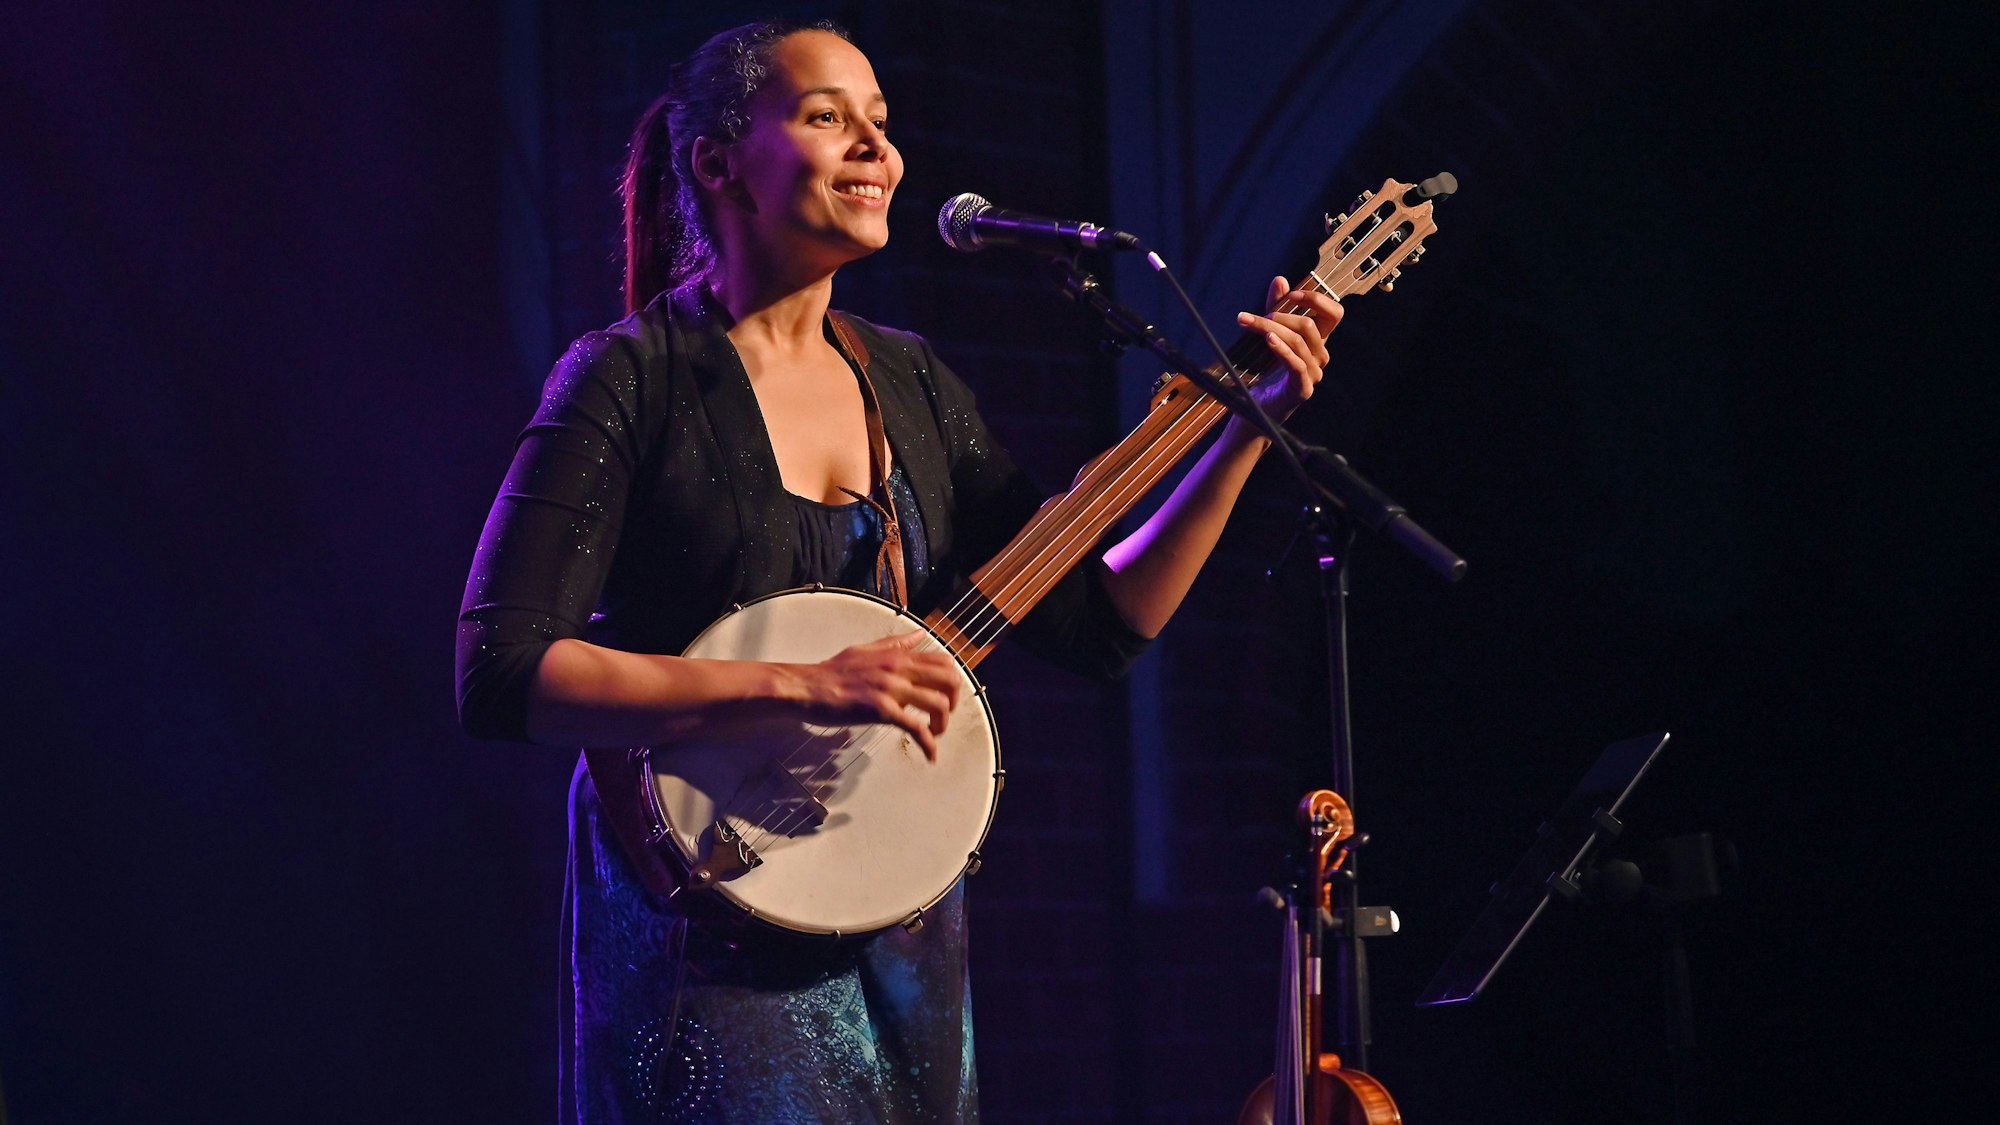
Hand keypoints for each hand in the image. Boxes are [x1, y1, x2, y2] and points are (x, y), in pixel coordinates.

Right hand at [784, 632, 964, 759]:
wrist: (806, 687)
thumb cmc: (831, 672)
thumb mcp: (866, 650)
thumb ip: (895, 644)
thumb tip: (918, 636)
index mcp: (896, 656)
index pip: (943, 660)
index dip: (952, 680)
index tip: (946, 695)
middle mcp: (898, 669)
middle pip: (949, 680)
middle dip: (954, 702)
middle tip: (943, 716)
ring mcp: (890, 689)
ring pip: (938, 704)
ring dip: (942, 724)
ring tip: (933, 734)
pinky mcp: (881, 710)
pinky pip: (916, 727)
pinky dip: (928, 744)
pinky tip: (929, 754)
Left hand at [1233, 275, 1343, 425]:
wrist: (1255, 408)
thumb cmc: (1265, 372)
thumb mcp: (1270, 333)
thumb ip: (1275, 307)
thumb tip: (1280, 279)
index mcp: (1317, 341)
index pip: (1334, 314)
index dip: (1317, 299)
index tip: (1293, 293)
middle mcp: (1319, 356)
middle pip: (1309, 325)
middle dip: (1281, 315)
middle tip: (1255, 317)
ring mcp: (1313, 374)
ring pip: (1299, 341)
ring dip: (1272, 329)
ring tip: (1251, 324)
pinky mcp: (1302, 389)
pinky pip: (1296, 364)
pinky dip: (1282, 349)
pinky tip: (1268, 340)